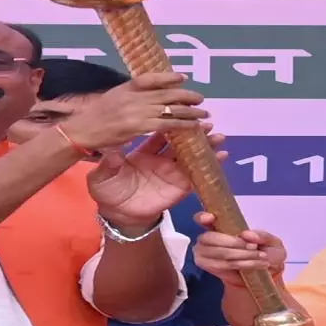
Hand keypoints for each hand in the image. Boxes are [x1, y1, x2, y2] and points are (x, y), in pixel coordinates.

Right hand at [61, 72, 206, 151]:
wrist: (82, 131)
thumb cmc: (97, 117)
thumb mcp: (113, 97)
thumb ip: (131, 94)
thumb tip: (150, 93)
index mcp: (126, 87)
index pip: (150, 78)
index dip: (168, 77)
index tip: (183, 76)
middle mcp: (133, 96)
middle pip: (165, 93)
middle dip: (186, 96)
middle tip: (201, 98)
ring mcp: (136, 110)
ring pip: (169, 108)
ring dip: (189, 111)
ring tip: (203, 113)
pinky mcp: (138, 126)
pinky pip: (166, 124)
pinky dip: (182, 124)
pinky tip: (193, 126)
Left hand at [88, 126, 227, 230]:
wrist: (118, 215)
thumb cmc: (108, 192)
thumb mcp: (102, 176)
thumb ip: (108, 164)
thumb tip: (111, 151)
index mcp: (144, 152)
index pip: (160, 132)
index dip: (170, 122)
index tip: (180, 111)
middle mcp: (161, 159)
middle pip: (180, 141)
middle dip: (193, 130)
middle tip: (206, 118)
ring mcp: (172, 173)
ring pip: (192, 156)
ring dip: (205, 145)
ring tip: (218, 134)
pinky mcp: (180, 187)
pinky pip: (196, 176)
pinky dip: (210, 166)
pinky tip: (222, 156)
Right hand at [192, 211, 286, 287]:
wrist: (266, 271)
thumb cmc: (266, 249)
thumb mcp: (272, 242)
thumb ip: (263, 236)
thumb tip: (246, 235)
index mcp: (220, 223)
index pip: (202, 218)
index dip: (203, 217)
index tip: (210, 218)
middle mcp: (208, 237)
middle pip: (211, 238)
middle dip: (233, 243)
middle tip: (254, 247)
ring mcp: (205, 253)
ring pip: (220, 253)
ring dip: (242, 255)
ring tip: (260, 257)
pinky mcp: (209, 267)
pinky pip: (223, 265)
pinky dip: (242, 264)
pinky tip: (256, 264)